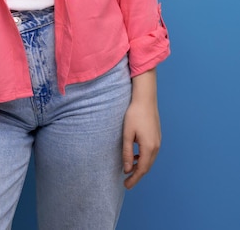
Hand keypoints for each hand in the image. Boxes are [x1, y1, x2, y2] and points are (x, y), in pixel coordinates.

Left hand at [122, 70, 160, 188]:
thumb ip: (128, 153)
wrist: (145, 98)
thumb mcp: (127, 134)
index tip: (126, 186)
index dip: (134, 179)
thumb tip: (127, 169)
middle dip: (137, 175)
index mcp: (149, 147)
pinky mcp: (157, 135)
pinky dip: (144, 158)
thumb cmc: (134, 114)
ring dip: (141, 166)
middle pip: (147, 166)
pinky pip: (151, 152)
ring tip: (130, 170)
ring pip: (150, 160)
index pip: (142, 169)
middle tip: (126, 182)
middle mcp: (156, 146)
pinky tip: (136, 156)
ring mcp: (158, 140)